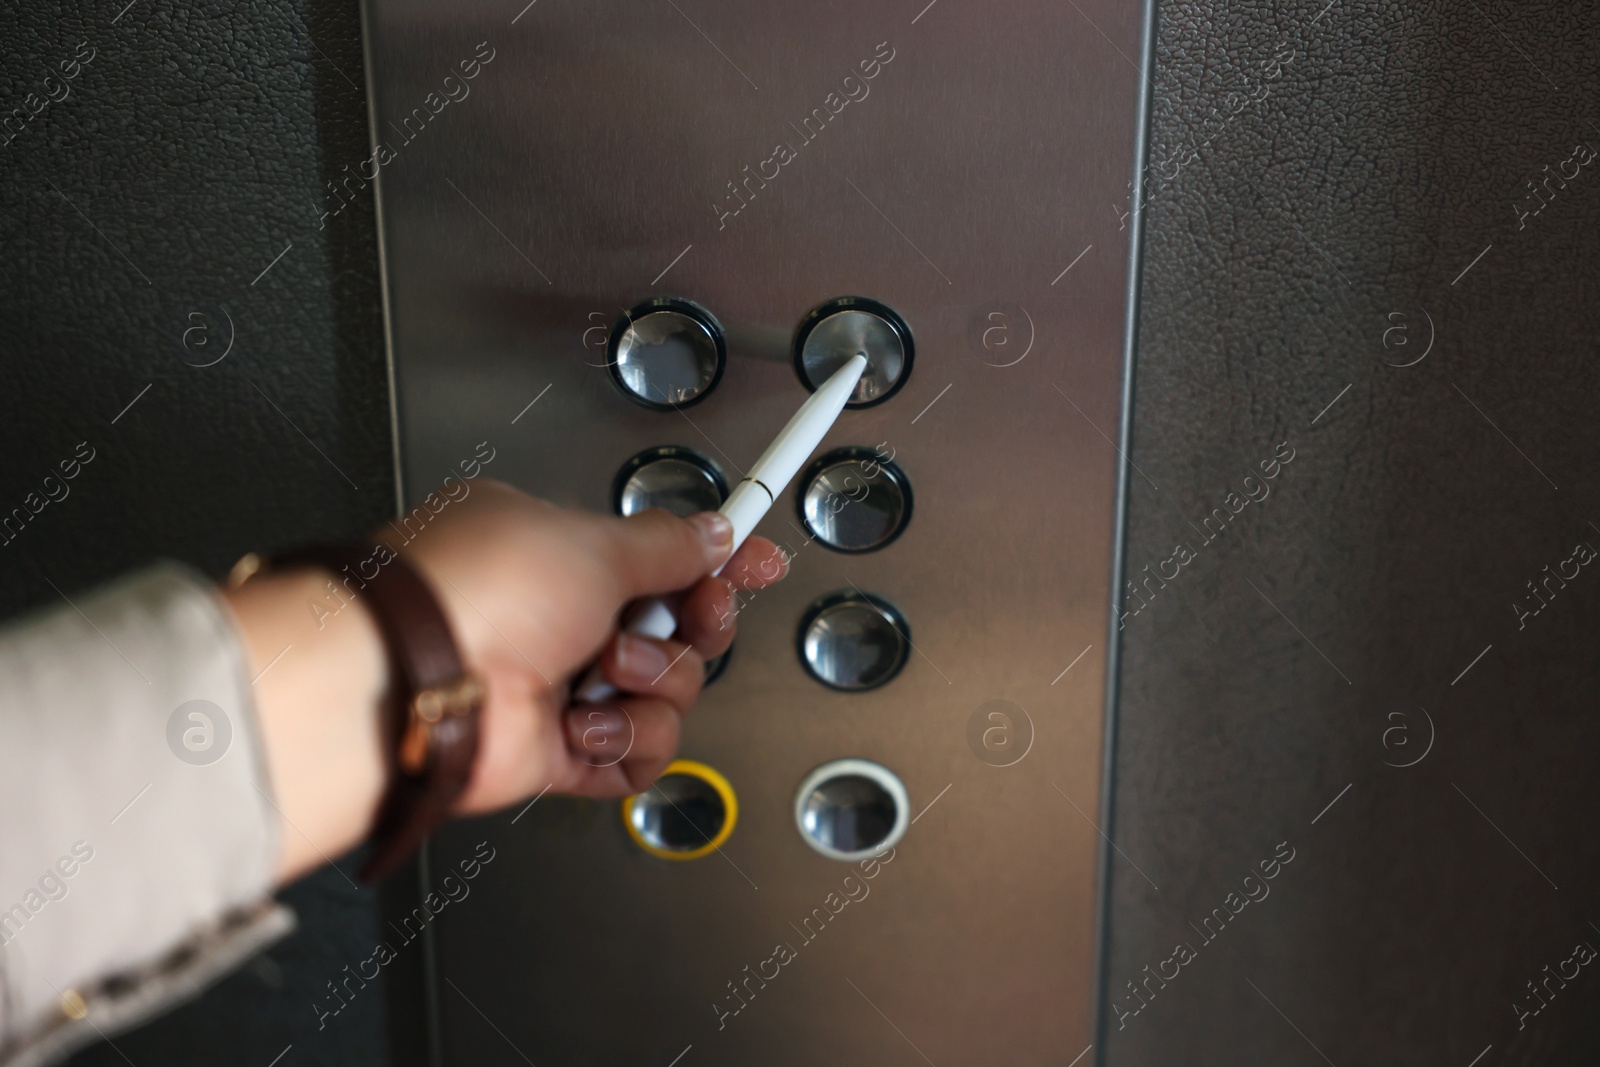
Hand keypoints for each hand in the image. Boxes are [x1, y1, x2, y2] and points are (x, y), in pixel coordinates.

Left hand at [225, 478, 789, 882]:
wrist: (415, 686)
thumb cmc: (476, 594)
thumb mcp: (593, 543)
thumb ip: (667, 544)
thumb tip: (713, 531)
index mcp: (556, 551)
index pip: (658, 553)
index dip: (716, 560)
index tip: (760, 559)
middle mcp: (557, 617)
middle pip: (677, 627)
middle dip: (696, 625)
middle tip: (692, 617)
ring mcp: (560, 686)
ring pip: (667, 693)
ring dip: (652, 683)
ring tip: (603, 672)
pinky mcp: (559, 752)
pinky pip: (637, 755)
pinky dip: (625, 743)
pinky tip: (586, 726)